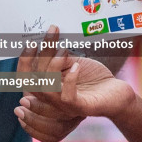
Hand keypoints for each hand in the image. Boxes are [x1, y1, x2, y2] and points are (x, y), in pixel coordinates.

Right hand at [15, 27, 133, 141]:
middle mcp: (52, 100)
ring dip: (53, 66)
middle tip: (52, 33)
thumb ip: (56, 58)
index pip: (24, 79)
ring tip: (64, 50)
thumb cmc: (93, 77)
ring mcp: (66, 106)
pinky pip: (67, 97)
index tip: (32, 42)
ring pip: (47, 89)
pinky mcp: (82, 108)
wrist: (117, 92)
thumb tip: (44, 41)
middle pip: (34, 81)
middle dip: (41, 55)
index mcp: (47, 88)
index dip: (24, 61)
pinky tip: (77, 66)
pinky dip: (70, 80)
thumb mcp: (71, 63)